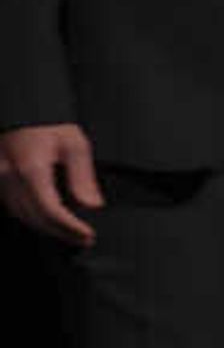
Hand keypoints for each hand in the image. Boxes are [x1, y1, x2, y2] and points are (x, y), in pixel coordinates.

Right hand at [1, 121, 101, 246]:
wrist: (23, 109)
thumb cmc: (49, 123)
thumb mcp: (74, 144)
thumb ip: (82, 176)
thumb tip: (92, 205)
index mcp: (31, 168)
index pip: (50, 210)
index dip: (69, 227)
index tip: (88, 235)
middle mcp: (9, 176)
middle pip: (33, 217)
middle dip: (60, 232)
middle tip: (84, 239)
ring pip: (19, 215)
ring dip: (44, 227)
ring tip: (70, 233)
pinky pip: (11, 205)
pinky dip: (30, 216)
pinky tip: (48, 219)